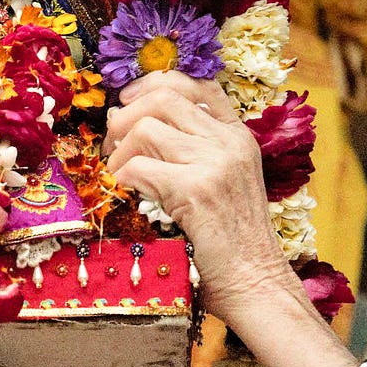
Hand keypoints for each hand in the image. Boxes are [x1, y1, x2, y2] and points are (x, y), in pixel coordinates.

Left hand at [103, 71, 298, 327]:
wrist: (256, 283)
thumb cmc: (232, 246)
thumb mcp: (224, 186)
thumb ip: (196, 155)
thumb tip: (136, 129)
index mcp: (238, 136)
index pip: (196, 83)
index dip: (154, 84)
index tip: (128, 101)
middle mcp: (229, 142)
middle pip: (165, 96)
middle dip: (126, 114)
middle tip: (110, 143)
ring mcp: (214, 163)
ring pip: (146, 128)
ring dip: (118, 151)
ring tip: (116, 174)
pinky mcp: (195, 189)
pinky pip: (139, 167)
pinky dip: (121, 177)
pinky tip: (123, 193)